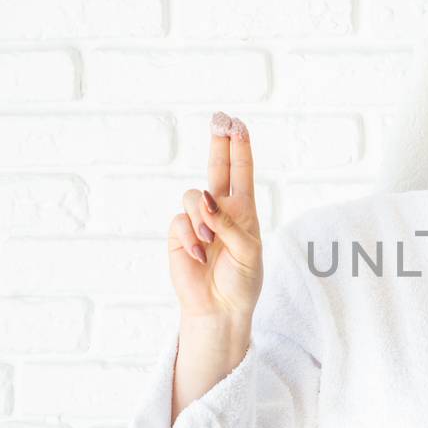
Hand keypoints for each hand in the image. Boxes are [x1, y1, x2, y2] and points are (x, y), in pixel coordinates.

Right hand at [167, 112, 263, 325]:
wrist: (219, 308)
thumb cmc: (241, 281)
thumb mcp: (248, 251)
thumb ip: (230, 223)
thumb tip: (207, 199)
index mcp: (243, 211)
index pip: (242, 172)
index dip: (239, 147)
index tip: (237, 123)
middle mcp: (220, 210)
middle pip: (216, 168)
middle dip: (218, 143)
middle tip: (219, 119)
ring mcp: (198, 221)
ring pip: (193, 196)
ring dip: (203, 219)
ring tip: (210, 244)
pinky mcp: (179, 235)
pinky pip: (180, 221)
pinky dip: (190, 237)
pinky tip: (199, 255)